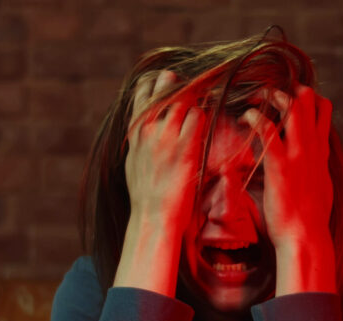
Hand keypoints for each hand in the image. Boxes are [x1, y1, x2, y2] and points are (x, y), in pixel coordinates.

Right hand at [124, 70, 206, 231]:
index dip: (159, 82)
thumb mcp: (134, 160)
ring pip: (185, 99)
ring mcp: (168, 137)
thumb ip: (140, 139)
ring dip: (197, 99)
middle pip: (166, 86)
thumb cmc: (145, 192)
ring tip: (205, 106)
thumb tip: (143, 129)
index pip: (144, 90)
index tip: (169, 85)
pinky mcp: (186, 148)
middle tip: (192, 91)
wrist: (152, 216)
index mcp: (135, 130)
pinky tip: (209, 123)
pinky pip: (199, 116)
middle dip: (180, 84)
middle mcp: (149, 128)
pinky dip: (206, 115)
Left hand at [239, 83, 333, 251]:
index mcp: (321, 152)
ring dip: (270, 95)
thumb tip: (313, 166)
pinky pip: (266, 129)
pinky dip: (254, 116)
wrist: (306, 237)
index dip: (306, 96)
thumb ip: (317, 170)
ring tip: (253, 98)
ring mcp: (298, 154)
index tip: (287, 99)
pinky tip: (245, 118)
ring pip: (291, 105)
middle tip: (266, 94)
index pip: (323, 108)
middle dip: (287, 88)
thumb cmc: (310, 220)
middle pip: (308, 99)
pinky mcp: (280, 165)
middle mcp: (312, 147)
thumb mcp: (322, 188)